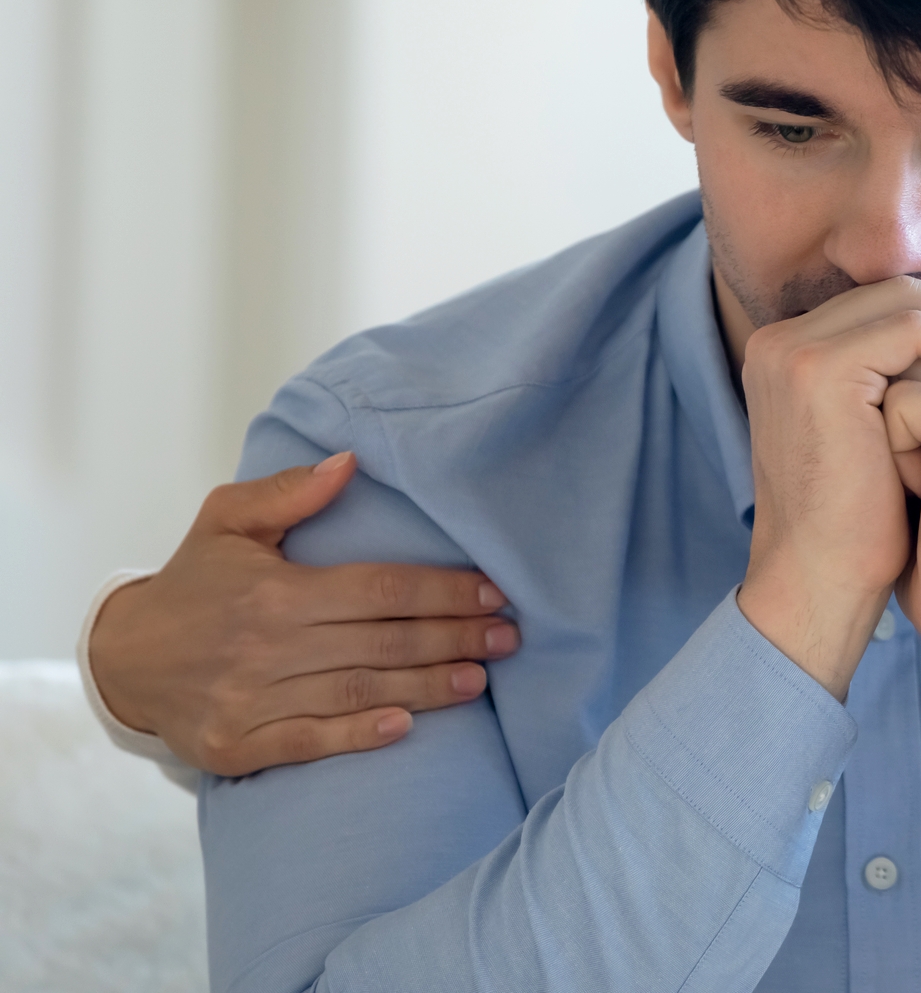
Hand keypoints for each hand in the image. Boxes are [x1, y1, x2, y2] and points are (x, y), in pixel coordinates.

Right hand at [89, 453, 518, 776]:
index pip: (378, 589)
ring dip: (427, 687)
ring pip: (357, 692)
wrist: (121, 659)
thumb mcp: (226, 521)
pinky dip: (358, 735)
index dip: (441, 591)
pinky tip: (405, 726)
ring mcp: (250, 701)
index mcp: (273, 590)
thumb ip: (289, 492)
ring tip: (481, 678)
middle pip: (381, 642)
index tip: (493, 592)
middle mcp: (265, 646)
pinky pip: (309, 741)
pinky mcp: (237, 746)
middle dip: (453, 638)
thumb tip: (350, 462)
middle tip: (510, 637)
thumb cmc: (192, 581)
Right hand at [735, 277, 920, 701]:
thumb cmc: (859, 526)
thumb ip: (894, 387)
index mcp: (786, 355)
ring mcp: (793, 351)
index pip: (879, 307)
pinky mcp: (818, 368)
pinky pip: (910, 328)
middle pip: (892, 293)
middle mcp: (778, 343)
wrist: (822, 582)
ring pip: (905, 301)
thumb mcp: (876, 439)